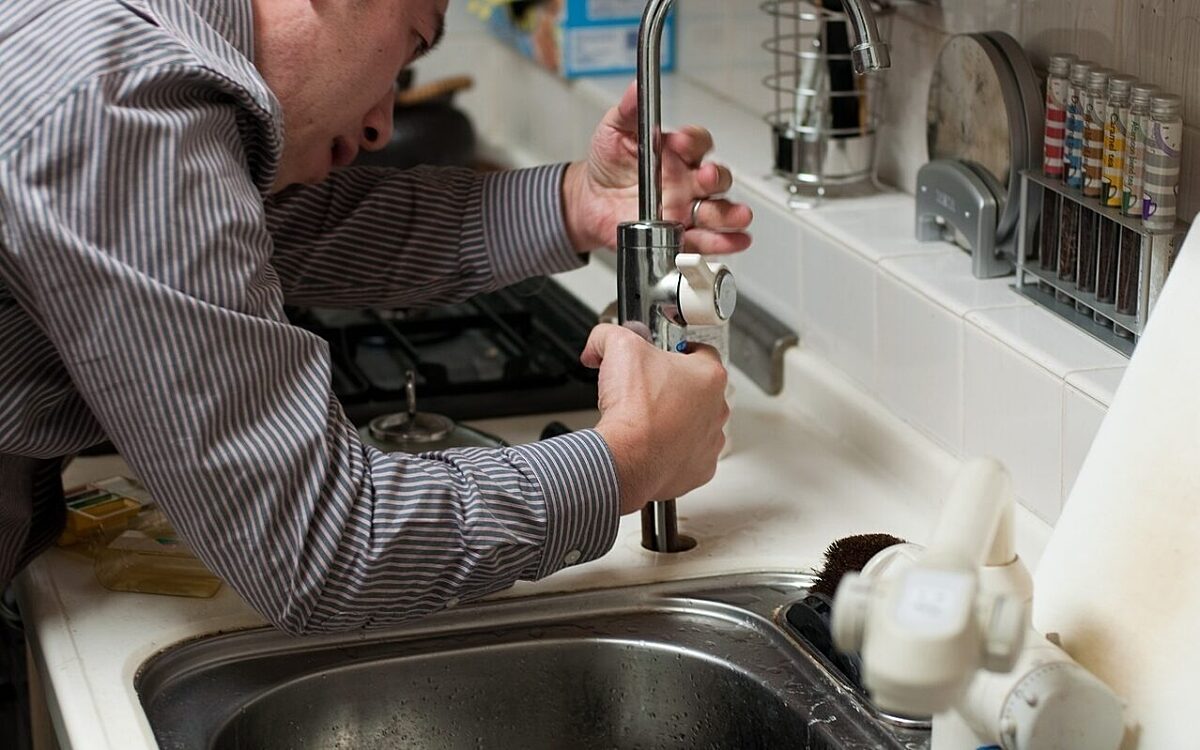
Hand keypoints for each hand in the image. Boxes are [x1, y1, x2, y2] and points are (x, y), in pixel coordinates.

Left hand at [562, 81, 752, 254]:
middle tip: (705, 178)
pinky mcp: (680, 235)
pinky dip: (723, 242)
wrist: (589, 201)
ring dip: (730, 214)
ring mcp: (687, 209)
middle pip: (716, 178)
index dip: (693, 141)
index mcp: (676, 153)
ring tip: (737, 216)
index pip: (697, 143)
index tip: (678, 142)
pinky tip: (734, 241)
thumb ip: (629, 110)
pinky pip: (705, 240)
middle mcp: (688, 181)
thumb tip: (637, 87)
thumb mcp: (615, 130)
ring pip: (718, 210)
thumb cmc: (608, 164)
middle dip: (716, 178)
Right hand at [581, 324, 728, 513]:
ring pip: (695, 424)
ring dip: (676, 421)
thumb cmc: (634, 410)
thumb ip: (610, 335)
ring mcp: (710, 442)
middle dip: (674, 388)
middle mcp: (717, 409)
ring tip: (647, 420)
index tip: (661, 356)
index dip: (677, 351)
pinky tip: (651, 445)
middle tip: (647, 389)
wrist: (626, 459)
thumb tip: (600, 342)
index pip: (701, 352)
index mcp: (709, 376)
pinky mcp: (700, 469)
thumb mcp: (618, 347)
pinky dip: (671, 451)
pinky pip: (688, 455)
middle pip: (698, 390)